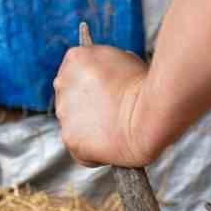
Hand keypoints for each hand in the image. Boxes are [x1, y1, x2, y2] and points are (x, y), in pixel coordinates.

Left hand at [54, 44, 151, 166]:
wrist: (148, 118)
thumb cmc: (145, 90)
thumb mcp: (125, 61)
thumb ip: (106, 68)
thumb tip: (107, 78)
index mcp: (76, 58)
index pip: (74, 73)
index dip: (92, 87)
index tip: (106, 95)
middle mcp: (63, 83)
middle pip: (69, 98)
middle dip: (88, 108)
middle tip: (111, 114)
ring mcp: (64, 112)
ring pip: (73, 124)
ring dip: (89, 130)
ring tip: (114, 130)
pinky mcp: (69, 138)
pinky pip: (78, 148)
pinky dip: (92, 152)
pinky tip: (110, 145)